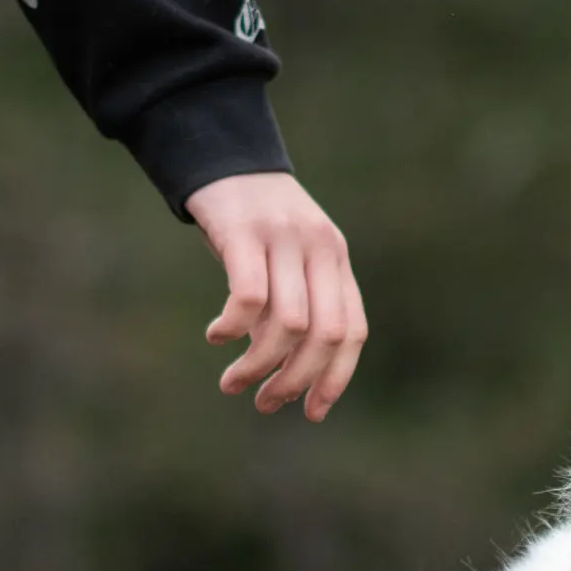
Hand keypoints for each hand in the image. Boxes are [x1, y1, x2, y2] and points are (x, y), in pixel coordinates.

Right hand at [185, 172, 366, 421]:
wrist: (222, 157)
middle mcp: (319, 250)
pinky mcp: (244, 232)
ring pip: (287, 324)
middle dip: (295, 379)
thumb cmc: (253, 224)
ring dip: (257, 364)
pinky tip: (217, 337)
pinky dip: (234, 328)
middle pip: (325, 334)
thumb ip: (297, 308)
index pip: (353, 332)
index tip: (312, 412)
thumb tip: (287, 377)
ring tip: (232, 382)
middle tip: (264, 403)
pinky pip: (249, 297)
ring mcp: (284, 239)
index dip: (336, 378)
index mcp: (336, 262)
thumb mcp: (289, 262)